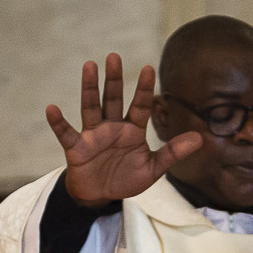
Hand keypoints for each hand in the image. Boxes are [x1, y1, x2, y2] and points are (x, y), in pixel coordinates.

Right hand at [45, 54, 202, 206]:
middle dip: (114, 79)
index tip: (148, 67)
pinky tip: (52, 109)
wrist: (100, 196)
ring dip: (90, 88)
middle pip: (113, 99)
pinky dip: (58, 122)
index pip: (140, 105)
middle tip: (114, 56)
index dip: (144, 88)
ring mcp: (93, 135)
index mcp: (132, 130)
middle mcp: (112, 127)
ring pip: (91, 107)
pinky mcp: (77, 148)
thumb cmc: (126, 179)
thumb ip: (173, 153)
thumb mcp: (152, 169)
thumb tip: (200, 139)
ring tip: (89, 65)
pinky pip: (66, 133)